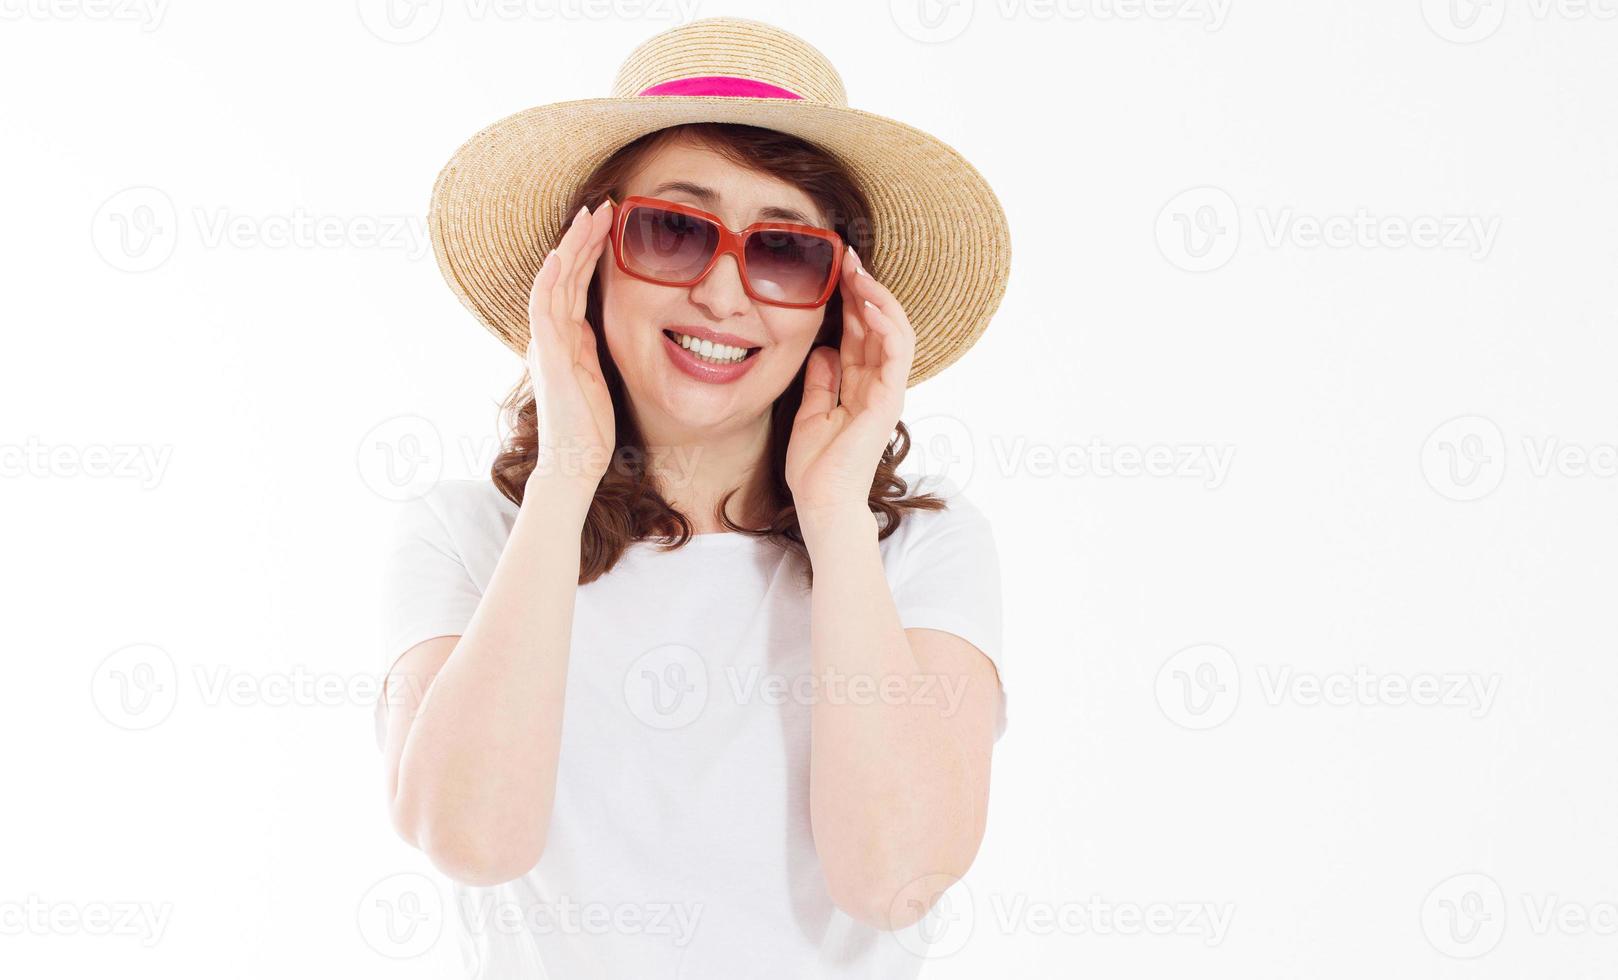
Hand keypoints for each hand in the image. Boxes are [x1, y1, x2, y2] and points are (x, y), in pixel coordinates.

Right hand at [524, 200, 616, 500]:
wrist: (574, 460)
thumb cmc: (589, 425)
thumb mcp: (599, 375)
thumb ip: (595, 347)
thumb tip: (604, 325)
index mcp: (565, 337)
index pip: (577, 283)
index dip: (591, 252)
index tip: (610, 224)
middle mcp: (551, 335)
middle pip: (565, 274)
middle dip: (584, 238)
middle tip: (605, 205)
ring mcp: (547, 344)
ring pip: (554, 282)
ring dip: (571, 248)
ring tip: (590, 216)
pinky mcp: (548, 357)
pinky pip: (544, 312)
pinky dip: (549, 281)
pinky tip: (558, 257)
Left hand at [785, 246, 915, 518]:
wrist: (822, 502)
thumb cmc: (816, 468)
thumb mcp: (811, 412)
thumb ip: (821, 381)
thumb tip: (823, 351)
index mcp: (860, 386)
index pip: (861, 333)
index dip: (850, 301)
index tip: (836, 270)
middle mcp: (878, 384)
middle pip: (878, 325)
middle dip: (864, 288)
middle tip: (848, 256)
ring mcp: (887, 391)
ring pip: (894, 330)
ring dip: (878, 297)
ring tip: (859, 271)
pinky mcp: (889, 400)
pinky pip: (897, 352)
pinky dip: (887, 323)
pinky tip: (871, 301)